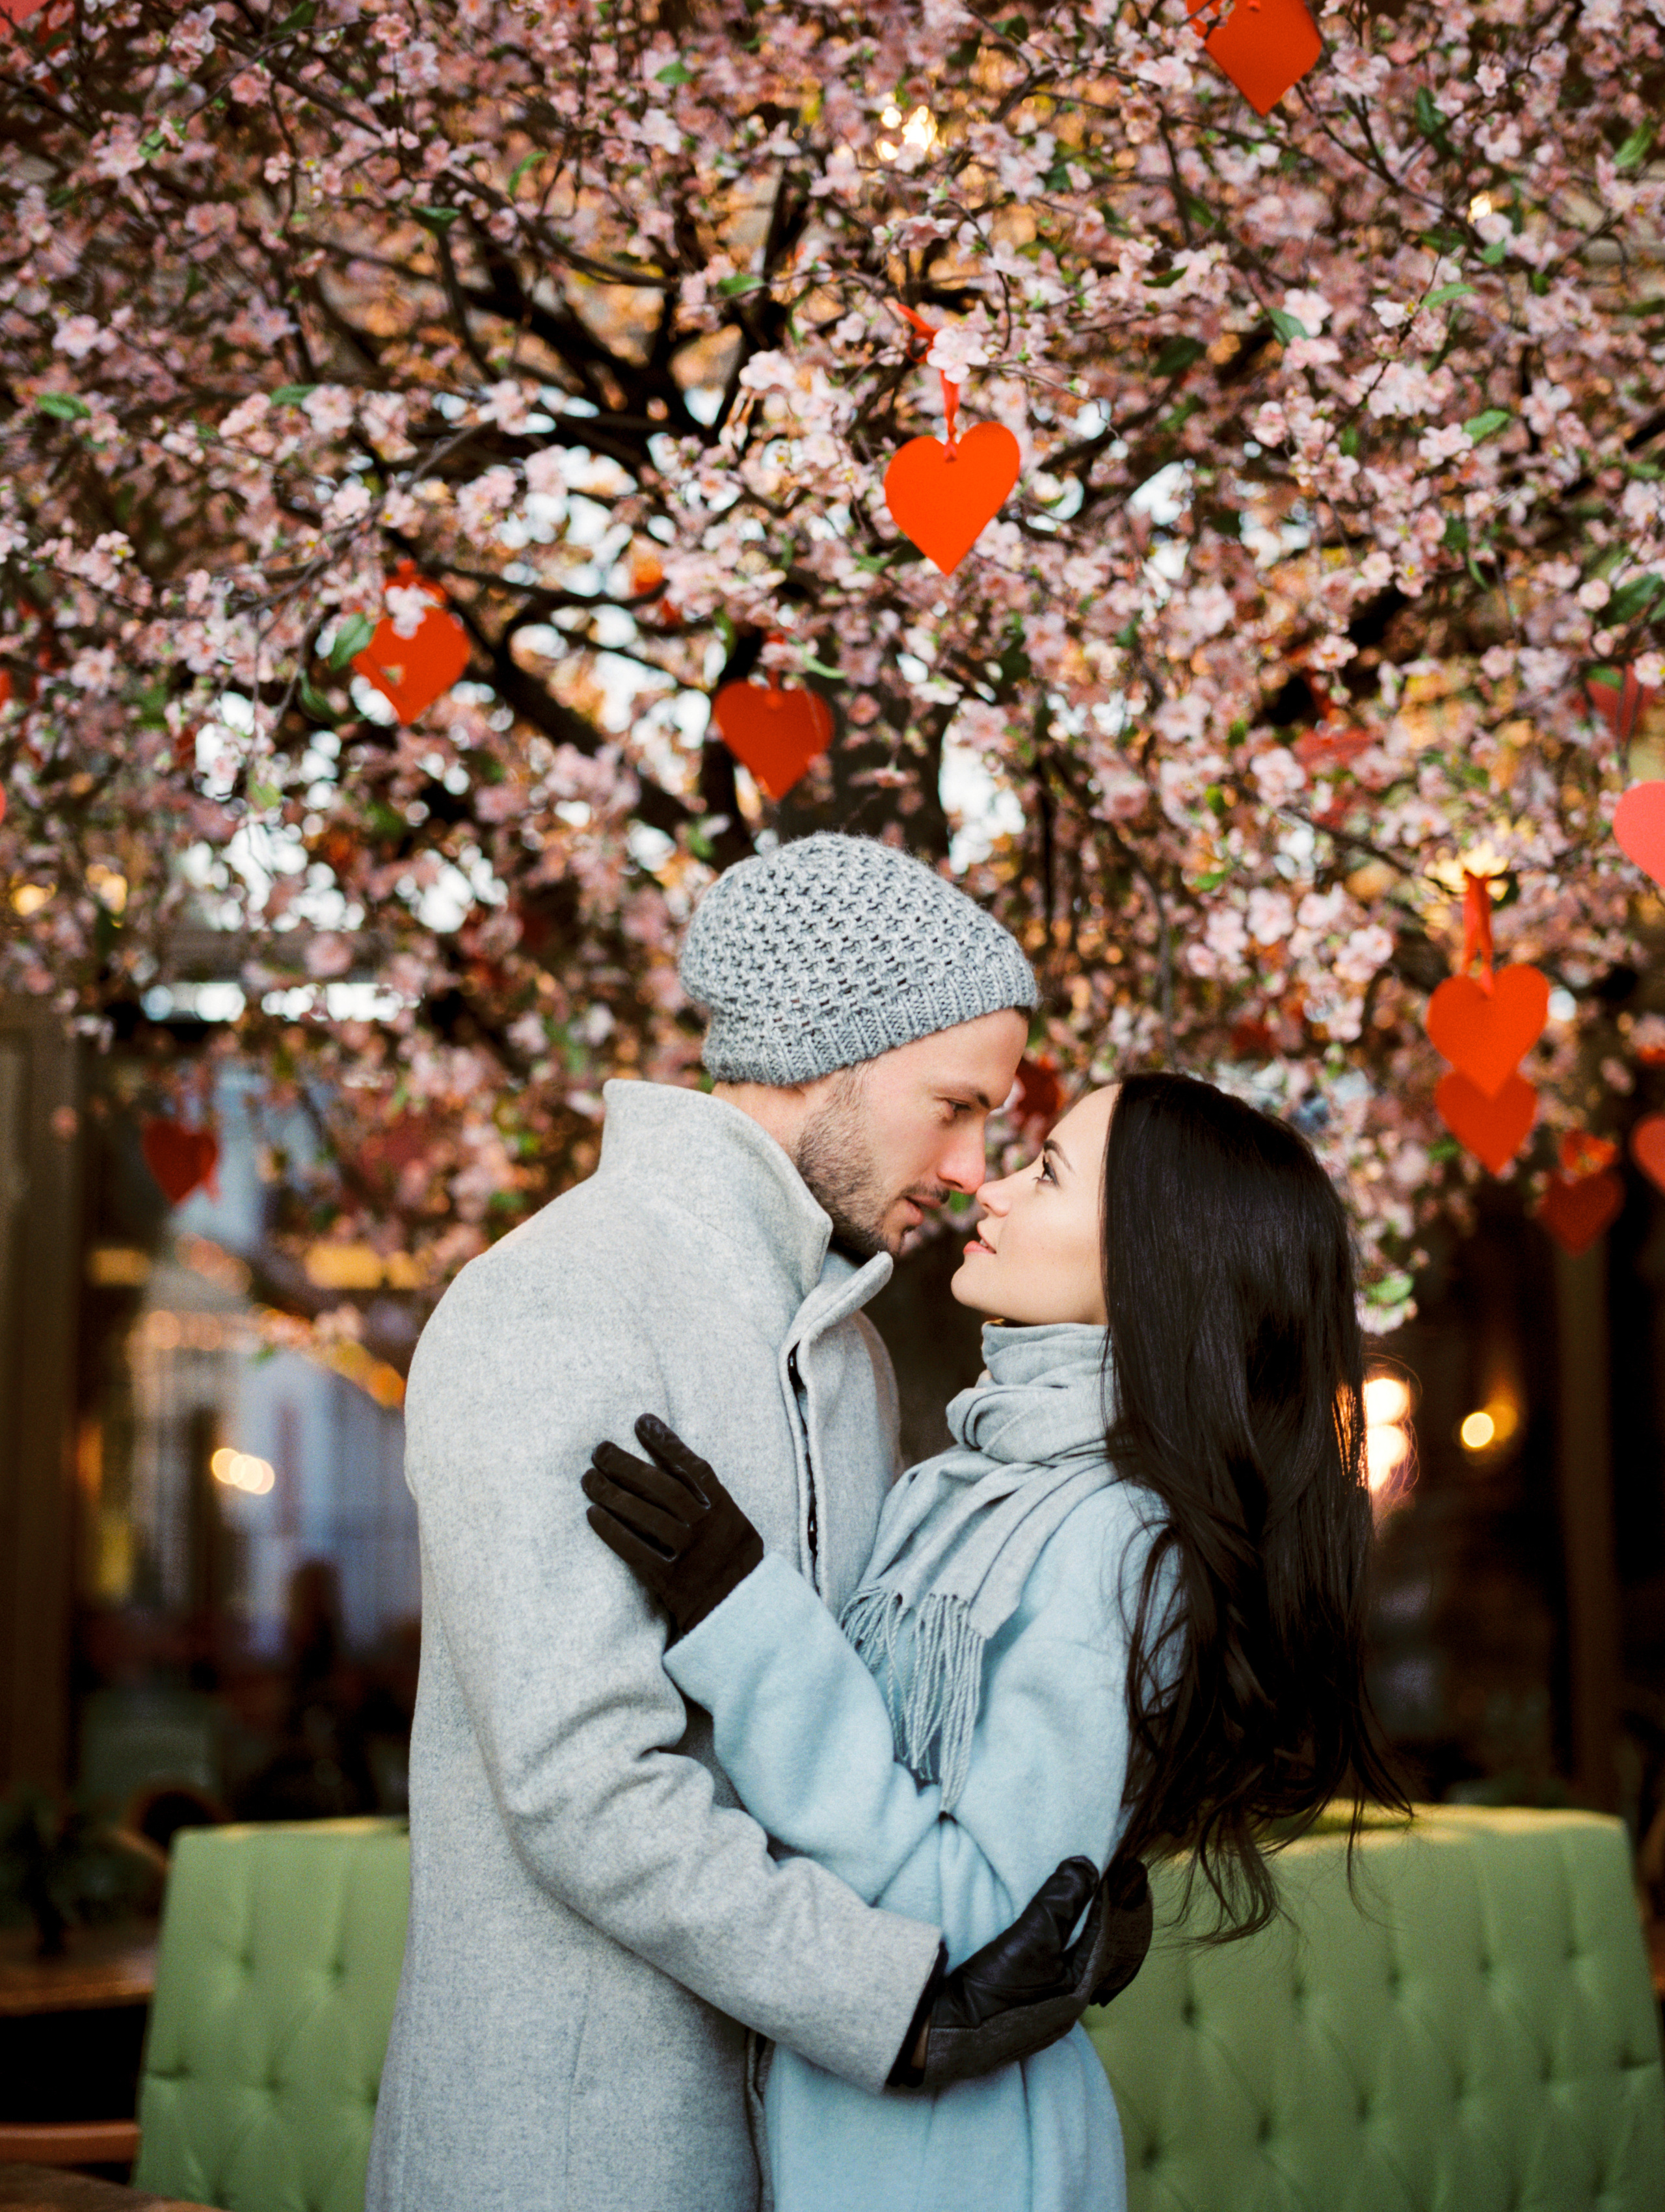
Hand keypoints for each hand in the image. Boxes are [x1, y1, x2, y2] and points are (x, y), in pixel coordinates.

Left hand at [582, 1413, 763, 1642]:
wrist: (741, 1615)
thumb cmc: (733, 1564)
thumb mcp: (736, 1524)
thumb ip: (710, 1497)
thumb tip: (673, 1458)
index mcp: (726, 1510)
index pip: (694, 1469)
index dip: (668, 1443)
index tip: (641, 1422)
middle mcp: (709, 1528)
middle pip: (663, 1488)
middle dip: (628, 1464)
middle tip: (598, 1450)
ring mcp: (691, 1554)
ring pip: (648, 1516)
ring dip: (613, 1494)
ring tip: (588, 1478)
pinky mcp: (672, 1582)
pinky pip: (637, 1551)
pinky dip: (613, 1531)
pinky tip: (592, 1514)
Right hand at [887, 1853, 1152, 2092]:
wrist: (948, 2034)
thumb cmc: (996, 1990)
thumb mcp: (1031, 1938)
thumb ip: (1059, 1902)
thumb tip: (1086, 1867)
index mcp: (1078, 1991)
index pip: (1098, 1936)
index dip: (1097, 1901)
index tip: (1095, 1870)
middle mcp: (1067, 2009)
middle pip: (1082, 1953)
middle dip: (1081, 1921)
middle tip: (1077, 1885)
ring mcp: (1042, 2018)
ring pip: (1062, 1967)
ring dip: (1062, 1938)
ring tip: (1055, 1908)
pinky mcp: (1019, 2019)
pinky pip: (1043, 1979)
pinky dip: (1045, 1955)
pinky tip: (1030, 1945)